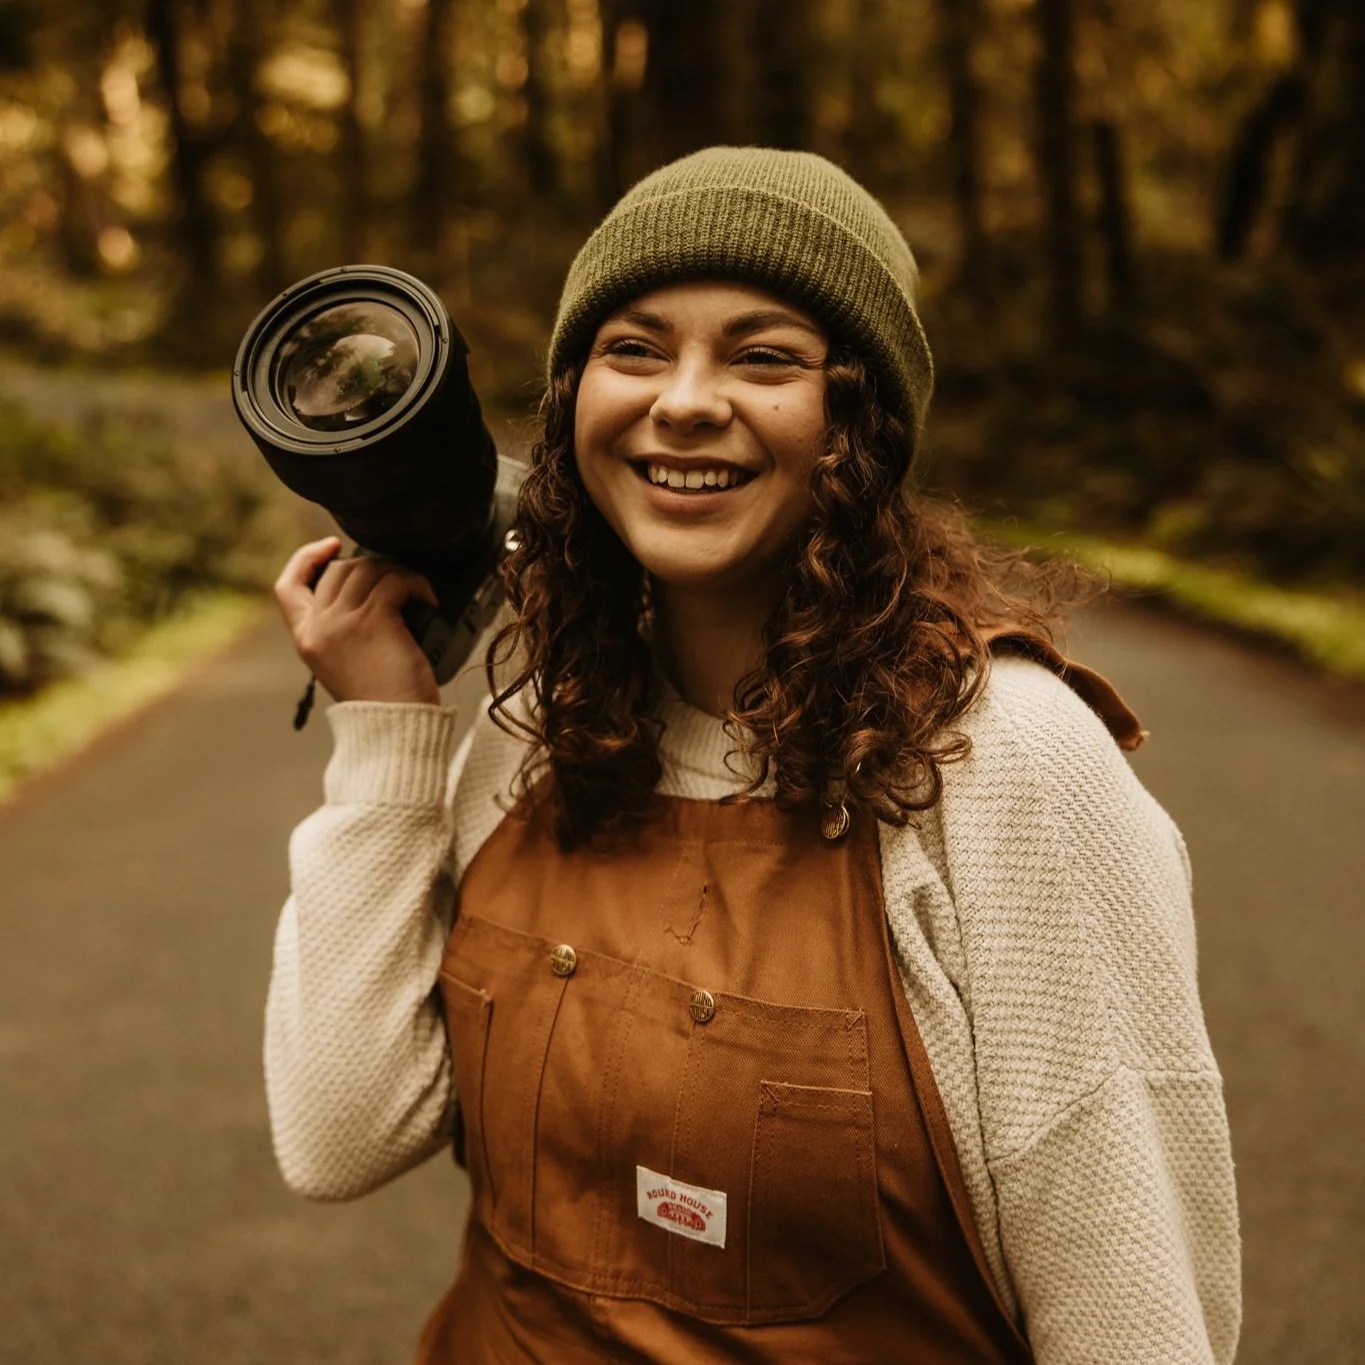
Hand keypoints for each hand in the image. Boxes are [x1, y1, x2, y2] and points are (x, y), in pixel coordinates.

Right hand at [273, 537, 441, 705]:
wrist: (395, 729)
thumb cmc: (382, 700)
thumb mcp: (346, 663)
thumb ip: (342, 630)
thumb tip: (368, 589)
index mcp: (306, 639)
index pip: (287, 586)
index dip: (306, 559)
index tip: (331, 546)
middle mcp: (317, 627)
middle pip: (337, 570)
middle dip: (370, 567)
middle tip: (399, 585)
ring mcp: (342, 622)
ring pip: (367, 570)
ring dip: (397, 574)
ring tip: (418, 594)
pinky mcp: (372, 621)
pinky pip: (394, 581)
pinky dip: (416, 584)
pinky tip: (429, 602)